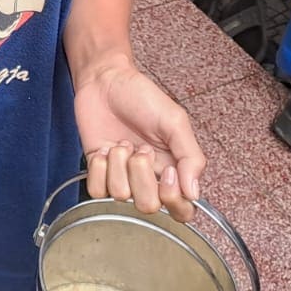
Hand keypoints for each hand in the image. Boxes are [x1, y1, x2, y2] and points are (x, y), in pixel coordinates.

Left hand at [74, 61, 206, 221]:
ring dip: (119, 164)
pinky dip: (99, 168)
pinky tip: (104, 150)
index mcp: (173, 169)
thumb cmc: (142, 96)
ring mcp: (121, 176)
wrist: (105, 80)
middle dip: (141, 176)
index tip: (167, 171)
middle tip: (141, 149)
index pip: (181, 210)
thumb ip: (190, 156)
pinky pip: (96, 190)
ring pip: (120, 196)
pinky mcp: (98, 171)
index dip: (173, 199)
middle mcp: (148, 178)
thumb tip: (194, 193)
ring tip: (122, 142)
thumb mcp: (175, 121)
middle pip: (148, 206)